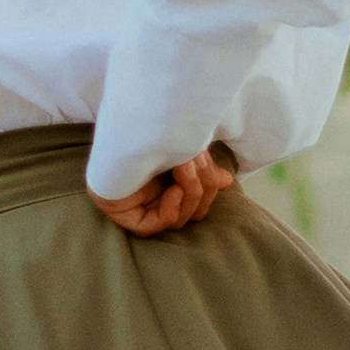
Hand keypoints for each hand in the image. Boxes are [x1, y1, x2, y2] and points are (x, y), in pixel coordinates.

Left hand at [94, 148, 236, 238]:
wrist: (122, 125)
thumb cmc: (150, 134)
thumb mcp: (184, 152)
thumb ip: (203, 168)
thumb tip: (226, 180)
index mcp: (170, 185)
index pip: (200, 202)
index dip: (211, 188)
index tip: (216, 170)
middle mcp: (155, 200)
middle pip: (195, 212)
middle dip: (203, 188)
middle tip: (198, 163)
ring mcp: (140, 210)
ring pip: (180, 220)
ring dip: (190, 192)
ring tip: (185, 167)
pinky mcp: (126, 217)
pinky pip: (156, 225)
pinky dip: (170, 209)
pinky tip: (173, 190)